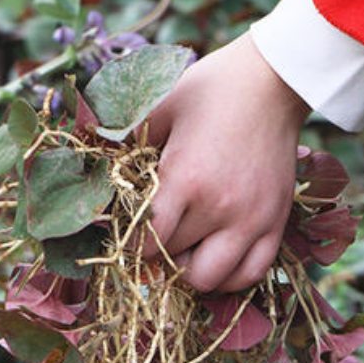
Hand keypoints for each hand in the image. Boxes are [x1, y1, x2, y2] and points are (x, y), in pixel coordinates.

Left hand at [144, 32, 309, 292]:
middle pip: (176, 263)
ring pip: (212, 280)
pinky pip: (252, 273)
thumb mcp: (159, 106)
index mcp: (185, 179)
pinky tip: (219, 258)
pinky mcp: (276, 223)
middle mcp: (220, 207)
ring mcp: (252, 220)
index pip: (148, 240)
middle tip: (157, 239)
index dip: (133, 244)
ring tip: (188, 250)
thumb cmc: (211, 90)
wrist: (273, 82)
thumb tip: (88, 162)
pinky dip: (231, 276)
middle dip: (160, 256)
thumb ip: (122, 139)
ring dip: (193, 272)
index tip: (131, 235)